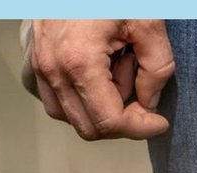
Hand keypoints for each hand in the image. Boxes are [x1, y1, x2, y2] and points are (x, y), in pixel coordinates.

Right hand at [28, 20, 172, 140]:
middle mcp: (54, 71)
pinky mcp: (37, 64)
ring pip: (72, 119)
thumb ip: (157, 66)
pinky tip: (102, 75)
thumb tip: (149, 101)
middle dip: (121, 118)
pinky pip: (58, 101)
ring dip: (100, 108)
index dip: (139, 128)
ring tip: (118, 71)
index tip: (160, 121)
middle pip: (90, 128)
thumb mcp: (147, 20)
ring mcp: (41, 68)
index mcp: (80, 61)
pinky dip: (83, 100)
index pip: (110, 121)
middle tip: (139, 85)